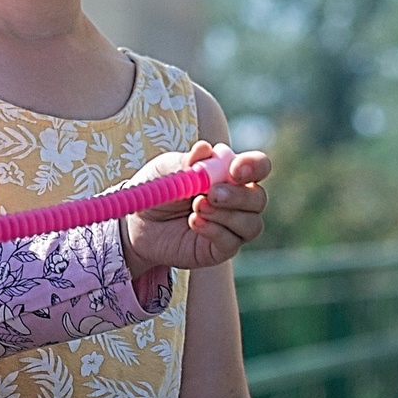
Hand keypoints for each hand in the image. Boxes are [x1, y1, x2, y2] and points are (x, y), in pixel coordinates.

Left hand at [122, 141, 269, 274]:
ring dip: (225, 215)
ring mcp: (231, 226)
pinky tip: (193, 223)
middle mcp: (237, 200)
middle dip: (239, 195)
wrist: (139, 222)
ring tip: (196, 207)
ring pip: (251, 224)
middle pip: (258, 198)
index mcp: (230, 173)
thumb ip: (187, 161)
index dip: (254, 166)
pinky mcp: (220, 249)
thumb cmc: (159, 188)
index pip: (258, 167)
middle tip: (211, 193)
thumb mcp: (167, 169)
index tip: (235, 169)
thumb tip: (204, 148)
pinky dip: (214, 231)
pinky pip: (232, 243)